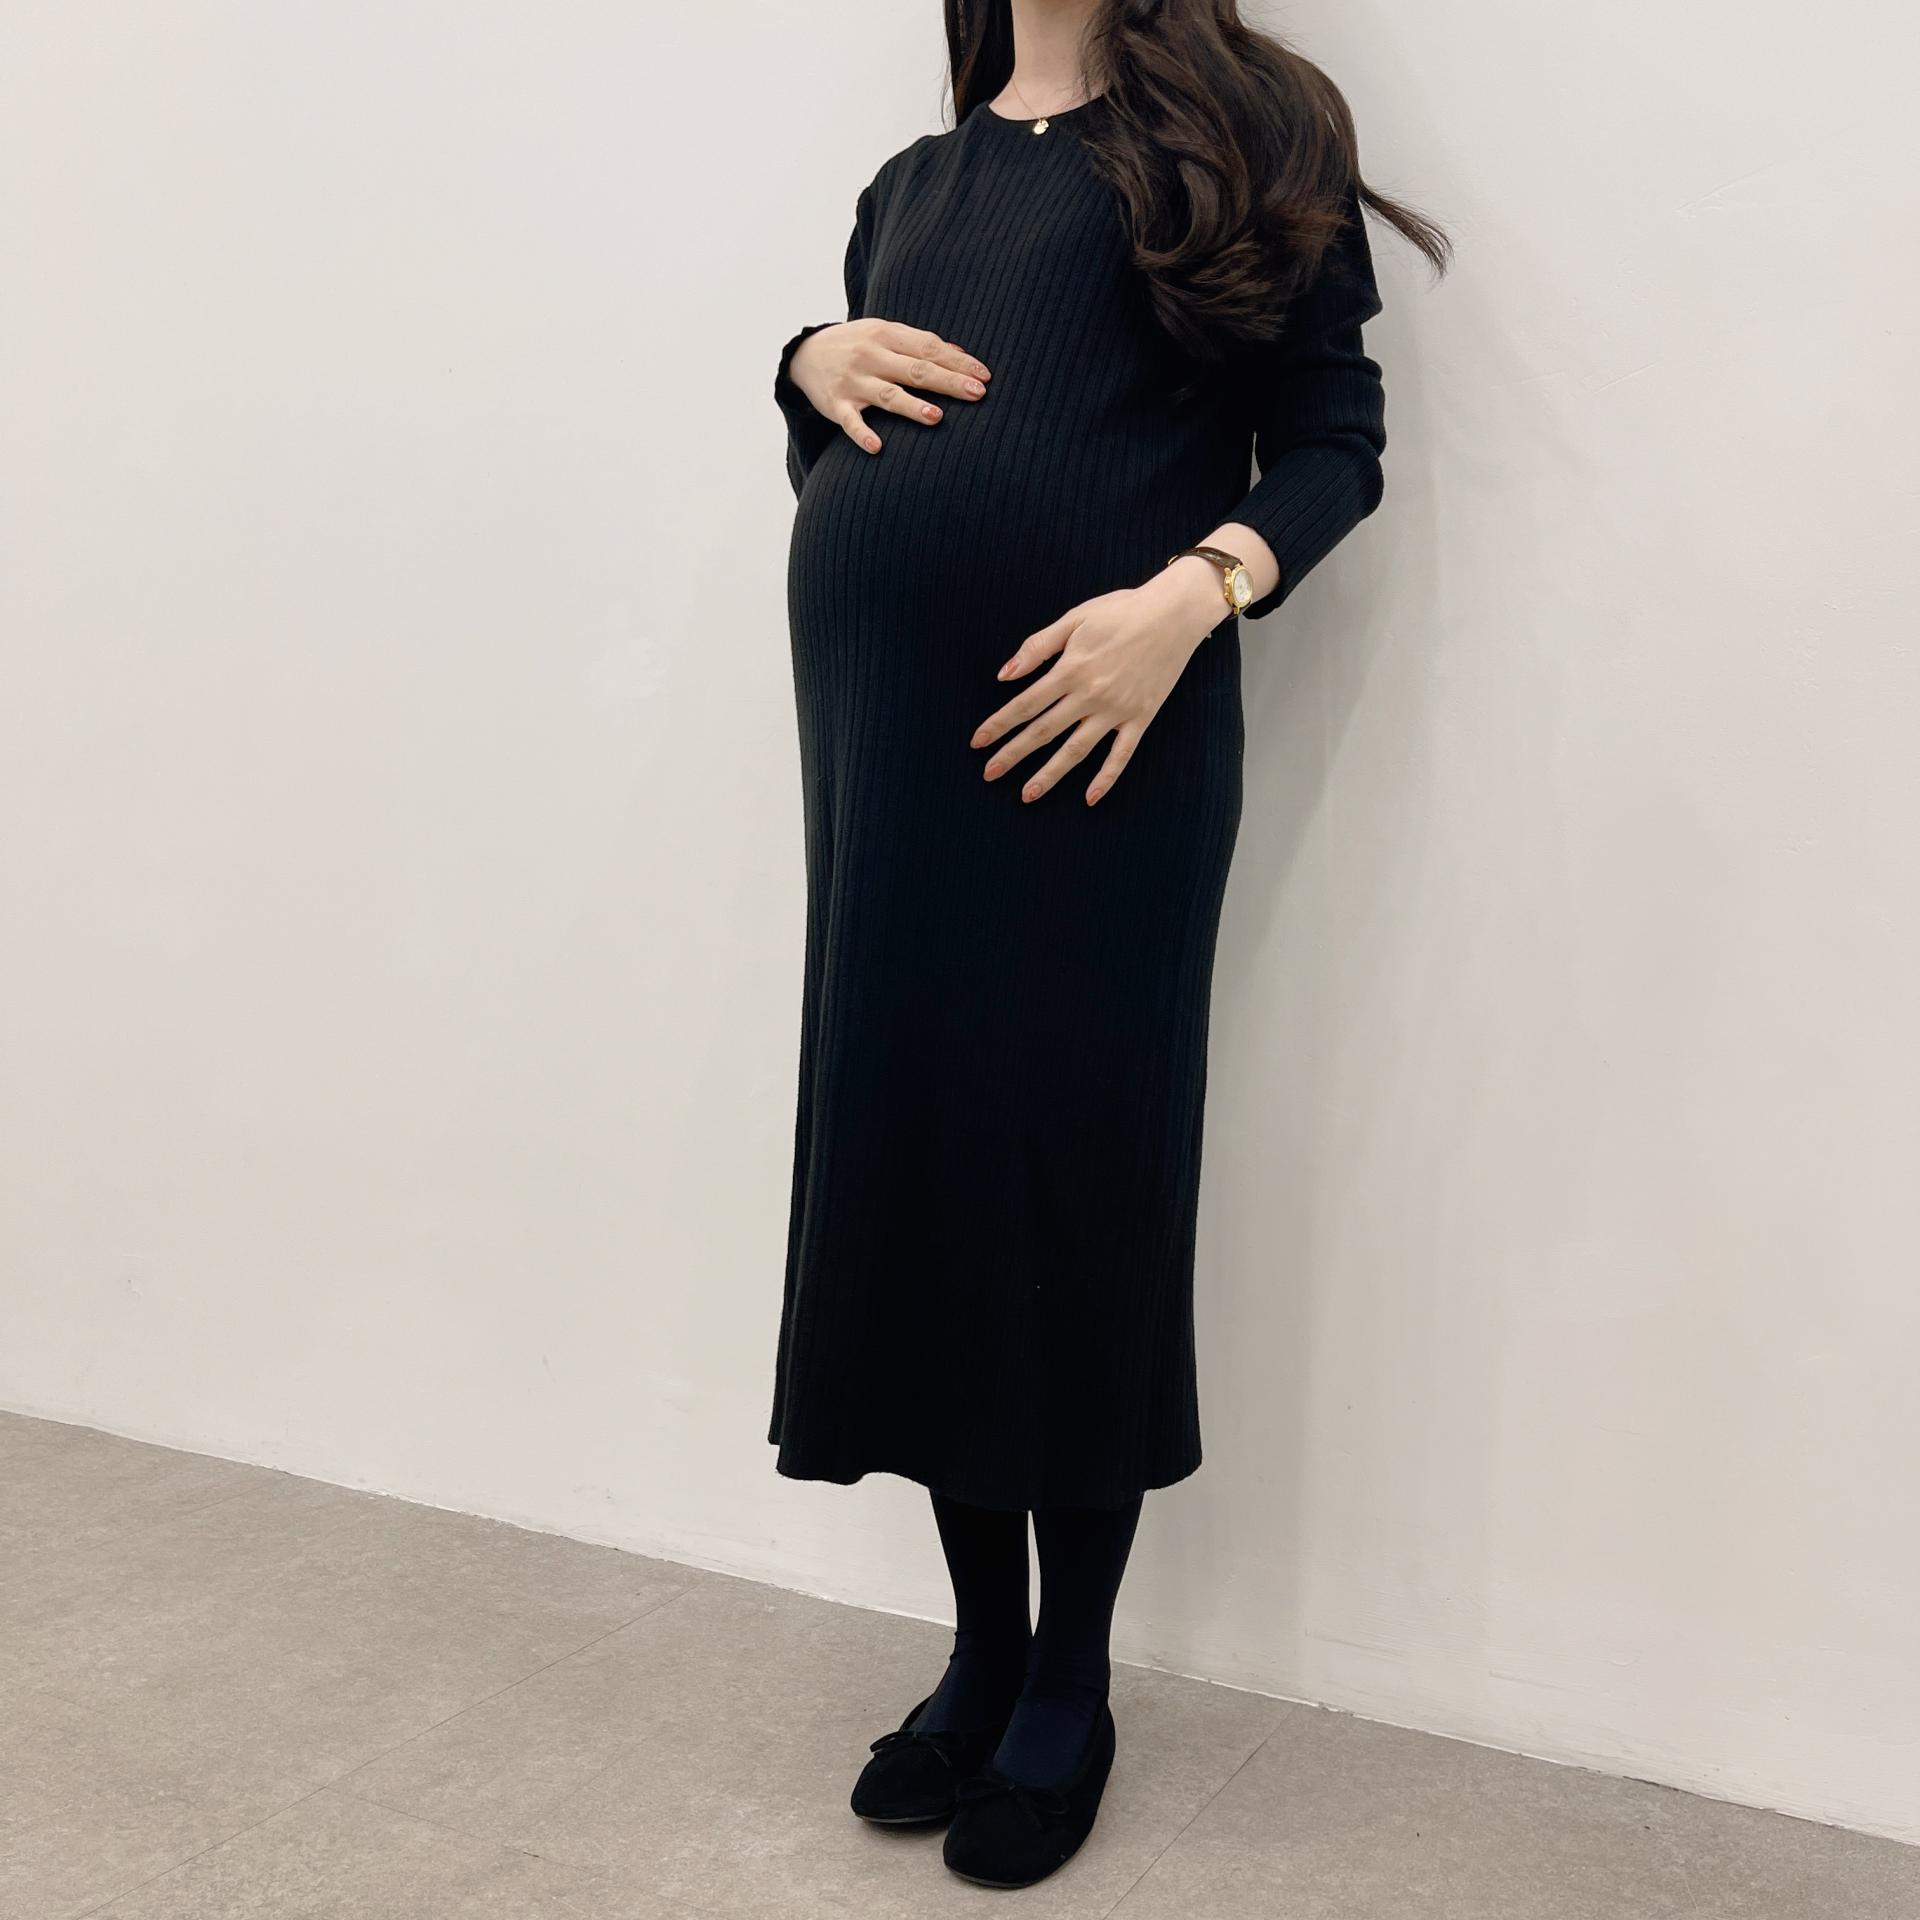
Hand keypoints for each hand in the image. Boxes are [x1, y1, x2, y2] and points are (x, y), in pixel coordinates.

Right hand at [790, 319, 989, 454]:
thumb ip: (920, 343)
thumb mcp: (885, 333)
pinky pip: (850, 422)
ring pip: (887, 395)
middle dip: (948, 382)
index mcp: (886, 335)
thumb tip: (961, 355)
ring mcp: (853, 382)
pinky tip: (878, 447)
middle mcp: (871, 356)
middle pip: (916, 370)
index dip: (957, 362)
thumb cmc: (857, 345)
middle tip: (977, 394)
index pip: (928, 348)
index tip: (985, 376)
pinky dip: (862, 434)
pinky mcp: (836, 405)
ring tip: (936, 416)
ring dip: (911, 406)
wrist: (804, 354)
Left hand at [970, 558, 1226, 805]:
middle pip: (1043, 731)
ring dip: (1050, 774)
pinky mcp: (1140, 718)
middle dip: (1013, 754)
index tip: (978, 742)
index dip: (999, 724)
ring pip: (1076, 750)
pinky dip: (1106, 778)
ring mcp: (1116, 711)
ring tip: (1027, 795)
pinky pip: (1121, 755)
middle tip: (989, 774)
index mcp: (1070, 669)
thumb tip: (1005, 674)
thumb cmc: (1121, 611)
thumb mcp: (1075, 619)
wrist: (1174, 613)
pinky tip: (1089, 798)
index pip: (1025, 704)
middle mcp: (1090, 695)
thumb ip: (1038, 647)